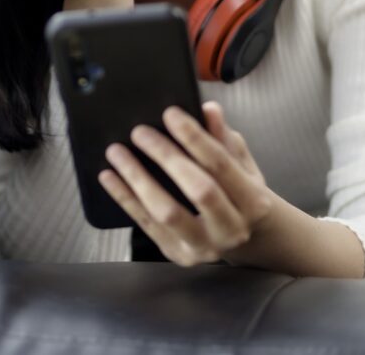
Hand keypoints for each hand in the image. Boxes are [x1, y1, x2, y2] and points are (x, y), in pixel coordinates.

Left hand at [98, 101, 272, 266]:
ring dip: (138, 179)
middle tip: (140, 132)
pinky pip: (147, 225)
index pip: (221, 164)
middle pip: (199, 190)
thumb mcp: (242, 165)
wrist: (246, 239)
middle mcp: (233, 229)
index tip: (170, 114)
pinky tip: (110, 177)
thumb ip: (223, 138)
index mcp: (254, 201)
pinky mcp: (179, 255)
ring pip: (168, 213)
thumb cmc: (240, 194)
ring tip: (117, 152)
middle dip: (166, 156)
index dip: (194, 137)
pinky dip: (126, 199)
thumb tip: (209, 109)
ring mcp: (205, 247)